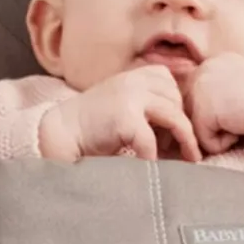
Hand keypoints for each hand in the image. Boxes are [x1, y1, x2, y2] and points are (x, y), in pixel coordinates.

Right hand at [38, 66, 201, 162]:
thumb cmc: (95, 126)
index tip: (175, 131)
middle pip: (177, 102)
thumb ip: (147, 107)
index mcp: (136, 75)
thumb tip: (180, 129)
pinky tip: (151, 167)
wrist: (61, 132)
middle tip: (180, 150)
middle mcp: (135, 81)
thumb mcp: (124, 104)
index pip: (171, 85)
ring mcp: (130, 96)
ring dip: (182, 141)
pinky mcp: (125, 117)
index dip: (177, 108)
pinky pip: (151, 140)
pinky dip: (154, 157)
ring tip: (181, 161)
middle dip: (182, 127)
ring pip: (174, 118)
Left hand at [181, 53, 243, 155]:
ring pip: (196, 127)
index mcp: (214, 63)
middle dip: (212, 124)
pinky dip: (223, 144)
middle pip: (191, 111)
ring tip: (242, 124)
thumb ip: (222, 93)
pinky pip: (204, 141)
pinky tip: (241, 130)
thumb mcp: (243, 87)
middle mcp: (203, 70)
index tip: (240, 113)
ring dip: (219, 133)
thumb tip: (206, 115)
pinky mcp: (203, 110)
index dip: (214, 113)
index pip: (197, 96)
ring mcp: (200, 88)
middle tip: (241, 120)